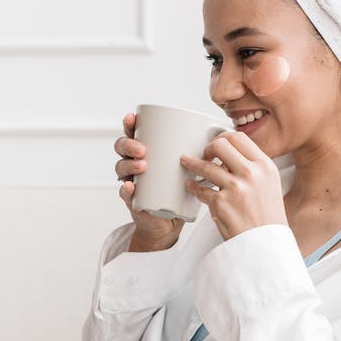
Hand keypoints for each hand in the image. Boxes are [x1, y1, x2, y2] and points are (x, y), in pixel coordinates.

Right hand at [115, 112, 184, 250]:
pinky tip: (130, 187)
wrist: (170, 222)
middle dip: (129, 144)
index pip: (133, 133)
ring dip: (128, 165)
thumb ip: (197, 154)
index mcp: (145, 152)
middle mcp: (135, 164)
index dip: (129, 124)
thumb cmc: (179, 192)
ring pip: (121, 168)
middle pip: (122, 147)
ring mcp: (132, 181)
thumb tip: (220, 139)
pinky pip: (124, 194)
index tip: (133, 117)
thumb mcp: (188, 169)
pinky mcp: (133, 201)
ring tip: (142, 166)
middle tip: (143, 149)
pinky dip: (125, 190)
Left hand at [181, 130, 286, 240]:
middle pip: (220, 144)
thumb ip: (254, 168)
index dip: (223, 137)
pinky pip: (200, 189)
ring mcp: (236, 188)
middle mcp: (251, 174)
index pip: (239, 137)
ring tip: (186, 162)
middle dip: (207, 148)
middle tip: (204, 155)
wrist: (266, 245)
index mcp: (265, 166)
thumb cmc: (267, 218)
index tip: (217, 144)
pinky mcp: (221, 203)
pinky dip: (193, 187)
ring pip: (205, 166)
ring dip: (192, 163)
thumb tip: (232, 156)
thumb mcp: (270, 185)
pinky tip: (191, 186)